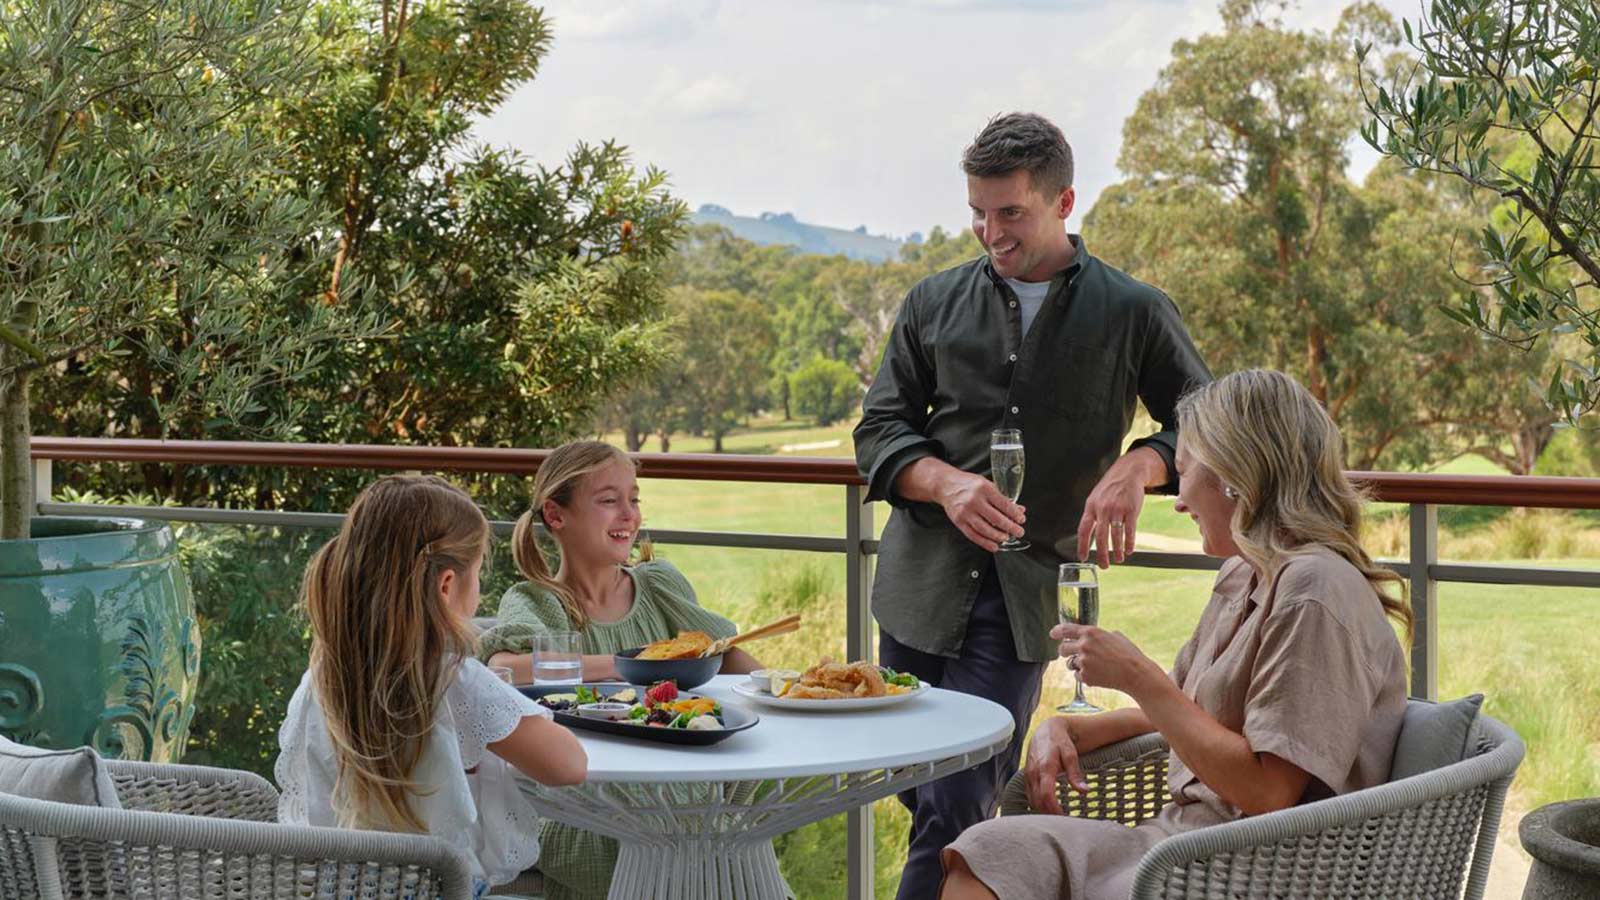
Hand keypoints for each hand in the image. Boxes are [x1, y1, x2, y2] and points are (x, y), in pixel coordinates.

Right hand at [936, 469, 1025, 552]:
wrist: (945, 485)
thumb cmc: (967, 484)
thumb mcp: (987, 485)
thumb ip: (1002, 498)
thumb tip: (1019, 509)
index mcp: (984, 488)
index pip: (1004, 504)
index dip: (1015, 514)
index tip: (1021, 520)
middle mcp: (974, 500)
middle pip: (996, 519)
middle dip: (1010, 528)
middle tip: (1019, 532)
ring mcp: (965, 512)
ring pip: (985, 529)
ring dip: (998, 536)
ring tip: (1006, 538)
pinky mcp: (959, 521)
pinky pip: (973, 535)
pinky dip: (985, 543)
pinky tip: (994, 546)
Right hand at [1025, 717, 1086, 813]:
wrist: (1046, 729)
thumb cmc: (1060, 741)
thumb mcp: (1071, 754)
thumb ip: (1075, 774)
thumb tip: (1084, 791)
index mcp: (1045, 767)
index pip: (1046, 795)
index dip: (1054, 810)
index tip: (1064, 819)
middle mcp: (1033, 773)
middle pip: (1038, 801)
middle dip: (1049, 814)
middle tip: (1063, 823)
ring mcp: (1028, 775)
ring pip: (1032, 800)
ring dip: (1042, 811)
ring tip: (1057, 818)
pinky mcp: (1026, 777)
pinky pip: (1029, 795)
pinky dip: (1037, 804)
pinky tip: (1047, 809)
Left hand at [1051, 623, 1160, 697]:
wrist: (1135, 673)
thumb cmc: (1129, 653)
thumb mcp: (1115, 636)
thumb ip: (1099, 635)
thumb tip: (1091, 637)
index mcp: (1091, 632)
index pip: (1065, 629)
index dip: (1057, 631)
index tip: (1052, 634)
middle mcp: (1084, 646)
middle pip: (1063, 649)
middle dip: (1065, 651)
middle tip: (1071, 654)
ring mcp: (1083, 662)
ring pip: (1070, 664)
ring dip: (1077, 665)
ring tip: (1094, 666)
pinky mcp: (1085, 677)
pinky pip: (1078, 676)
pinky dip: (1085, 676)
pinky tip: (1099, 675)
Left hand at [1076, 448, 1161, 567]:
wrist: (1127, 473)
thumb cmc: (1110, 488)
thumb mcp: (1095, 499)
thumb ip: (1092, 516)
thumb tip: (1086, 536)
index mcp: (1091, 507)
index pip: (1083, 530)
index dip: (1082, 545)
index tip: (1082, 557)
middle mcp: (1103, 509)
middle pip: (1101, 536)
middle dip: (1102, 554)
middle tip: (1104, 566)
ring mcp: (1117, 509)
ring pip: (1116, 535)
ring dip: (1117, 550)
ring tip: (1118, 559)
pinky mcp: (1131, 509)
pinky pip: (1130, 530)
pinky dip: (1129, 542)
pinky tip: (1129, 550)